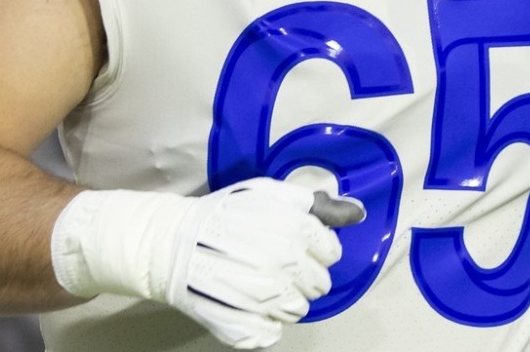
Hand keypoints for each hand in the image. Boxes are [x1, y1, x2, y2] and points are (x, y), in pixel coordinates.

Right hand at [51, 177, 364, 348]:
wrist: (171, 244)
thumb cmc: (224, 215)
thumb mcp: (269, 194)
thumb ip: (315, 205)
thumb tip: (358, 212)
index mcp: (293, 230)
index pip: (330, 250)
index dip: (315, 247)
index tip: (294, 243)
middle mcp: (284, 265)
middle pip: (319, 284)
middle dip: (302, 275)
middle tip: (273, 263)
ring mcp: (266, 301)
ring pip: (298, 311)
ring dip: (284, 299)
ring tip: (258, 282)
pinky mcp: (246, 329)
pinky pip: (272, 334)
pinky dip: (264, 324)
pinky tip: (247, 304)